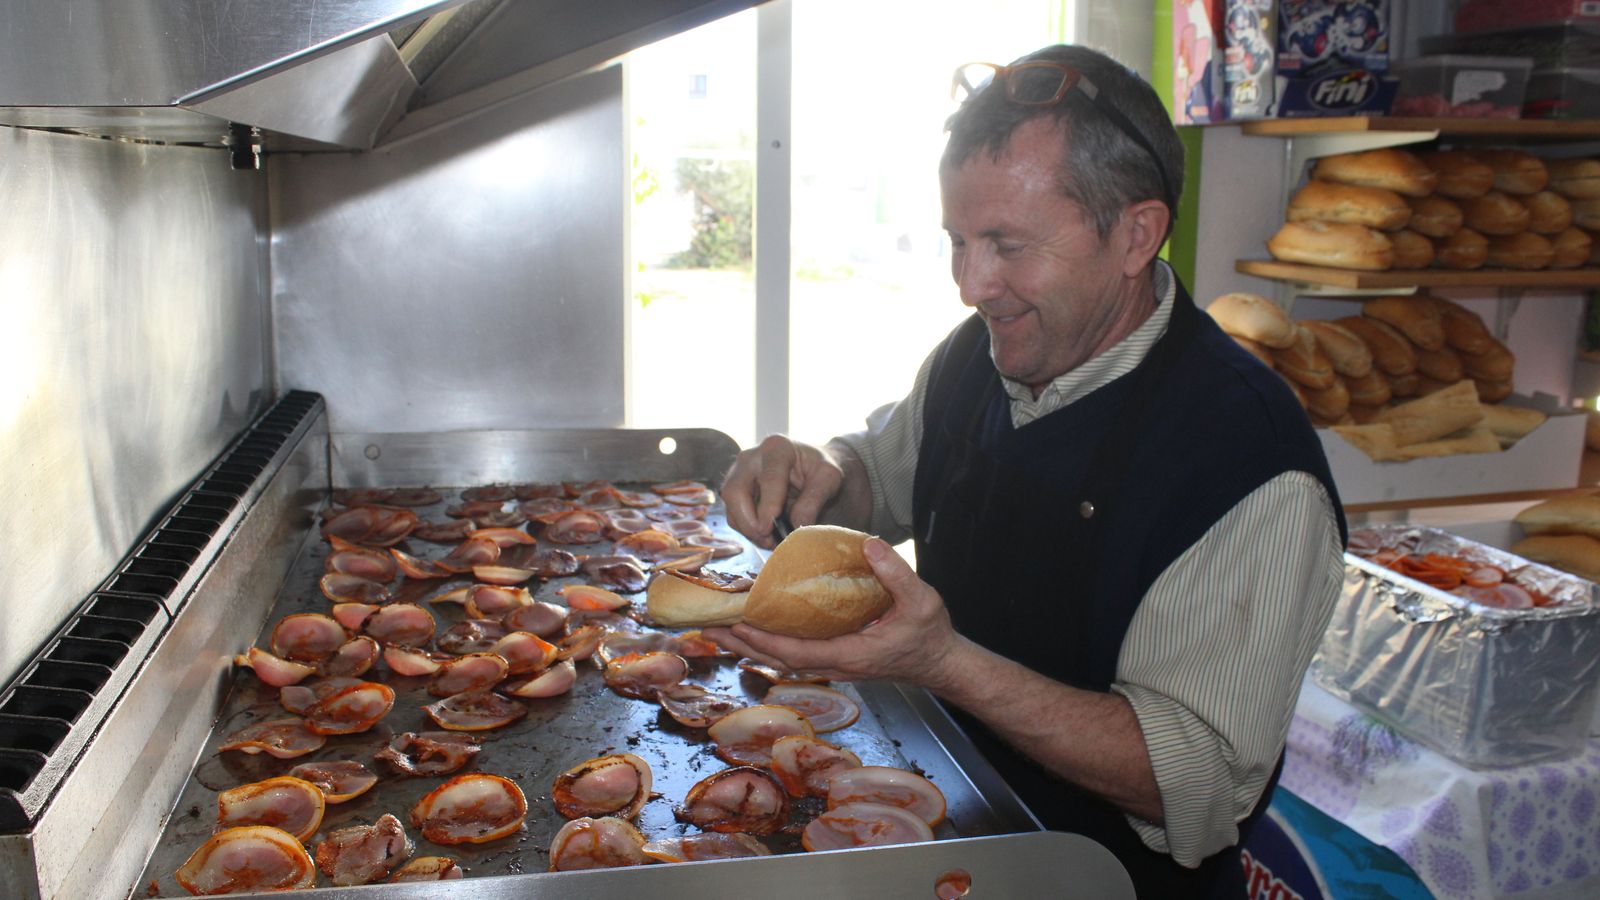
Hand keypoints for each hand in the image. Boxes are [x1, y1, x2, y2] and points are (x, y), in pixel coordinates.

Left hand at [704, 538, 962, 687]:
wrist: (943, 662)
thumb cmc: (931, 634)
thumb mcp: (921, 600)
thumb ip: (896, 572)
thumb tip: (868, 543)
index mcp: (850, 653)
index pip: (797, 651)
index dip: (764, 640)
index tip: (738, 625)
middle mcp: (836, 664)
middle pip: (778, 659)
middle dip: (742, 644)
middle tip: (707, 627)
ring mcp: (834, 664)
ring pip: (782, 659)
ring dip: (750, 645)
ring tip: (720, 629)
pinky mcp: (836, 658)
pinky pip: (793, 654)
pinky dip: (769, 644)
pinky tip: (754, 631)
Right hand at [721, 435, 846, 548]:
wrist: (808, 466)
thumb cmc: (817, 469)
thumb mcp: (829, 479)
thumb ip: (814, 500)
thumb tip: (796, 525)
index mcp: (778, 448)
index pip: (768, 479)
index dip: (768, 506)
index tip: (770, 529)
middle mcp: (751, 456)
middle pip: (735, 490)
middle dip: (748, 521)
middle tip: (767, 540)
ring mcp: (738, 472)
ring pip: (730, 505)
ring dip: (747, 528)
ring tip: (770, 541)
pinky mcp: (734, 489)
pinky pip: (732, 513)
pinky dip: (746, 529)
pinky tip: (765, 536)